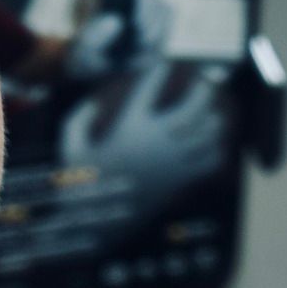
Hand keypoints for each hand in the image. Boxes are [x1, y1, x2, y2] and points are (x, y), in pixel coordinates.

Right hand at [59, 60, 225, 205]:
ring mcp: (172, 161)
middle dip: (203, 89)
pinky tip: (210, 145)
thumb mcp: (70, 147)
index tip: (164, 64)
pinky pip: (210, 161)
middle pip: (194, 106)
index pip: (151, 87)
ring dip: (213, 118)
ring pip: (209, 132)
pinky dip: (216, 151)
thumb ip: (79, 119)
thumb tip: (94, 101)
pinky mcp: (180, 180)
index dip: (160, 71)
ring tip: (210, 113)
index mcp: (129, 128)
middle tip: (204, 82)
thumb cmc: (85, 183)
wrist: (102, 223)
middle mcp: (156, 141)